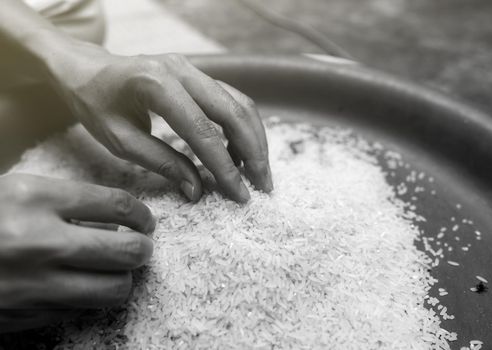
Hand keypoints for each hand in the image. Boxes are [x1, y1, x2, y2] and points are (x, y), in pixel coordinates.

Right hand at [0, 174, 154, 332]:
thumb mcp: (15, 191)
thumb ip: (64, 201)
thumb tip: (117, 217)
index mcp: (35, 198)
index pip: (118, 206)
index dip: (142, 216)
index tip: (146, 222)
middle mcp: (39, 241)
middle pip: (127, 251)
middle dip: (143, 250)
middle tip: (140, 247)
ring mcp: (32, 283)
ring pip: (113, 290)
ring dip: (123, 280)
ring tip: (116, 271)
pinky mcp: (24, 315)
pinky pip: (79, 311)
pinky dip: (89, 301)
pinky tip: (81, 288)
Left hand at [46, 41, 271, 202]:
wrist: (87, 70)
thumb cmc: (96, 105)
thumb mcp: (121, 141)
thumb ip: (163, 163)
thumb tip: (199, 190)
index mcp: (156, 84)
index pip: (203, 131)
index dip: (225, 166)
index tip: (240, 194)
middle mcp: (181, 70)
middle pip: (233, 111)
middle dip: (254, 152)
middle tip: (263, 185)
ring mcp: (193, 68)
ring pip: (239, 102)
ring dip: (254, 139)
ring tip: (258, 172)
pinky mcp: (199, 74)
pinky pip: (231, 99)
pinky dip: (242, 128)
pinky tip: (241, 153)